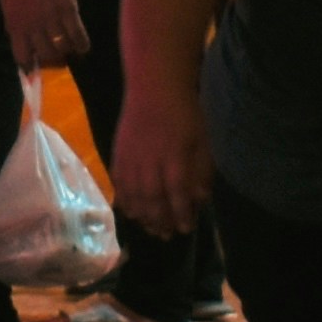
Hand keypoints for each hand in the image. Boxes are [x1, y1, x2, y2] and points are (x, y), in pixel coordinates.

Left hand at [0, 0, 84, 71]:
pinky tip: (83, 47)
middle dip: (53, 60)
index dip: (29, 65)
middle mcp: (33, 25)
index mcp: (16, 25)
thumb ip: (13, 22)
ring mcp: (51, 18)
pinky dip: (82, 44)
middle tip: (58, 57)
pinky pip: (78, 34)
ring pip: (62, 48)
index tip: (35, 68)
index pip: (21, 56)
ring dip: (67, 52)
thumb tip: (17, 38)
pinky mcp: (68, 9)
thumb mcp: (7, 2)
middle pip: (46, 55)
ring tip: (70, 50)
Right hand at [110, 86, 212, 247]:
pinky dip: (123, 198)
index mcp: (174, 154)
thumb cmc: (184, 111)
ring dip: (142, 215)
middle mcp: (150, 158)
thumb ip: (201, 170)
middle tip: (167, 235)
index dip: (181, 212)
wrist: (155, 85)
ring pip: (133, 193)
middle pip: (152, 196)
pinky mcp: (118, 152)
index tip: (186, 228)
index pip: (177, 191)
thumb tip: (201, 198)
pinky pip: (118, 181)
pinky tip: (130, 211)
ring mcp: (131, 156)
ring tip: (150, 229)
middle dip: (160, 220)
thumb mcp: (202, 138)